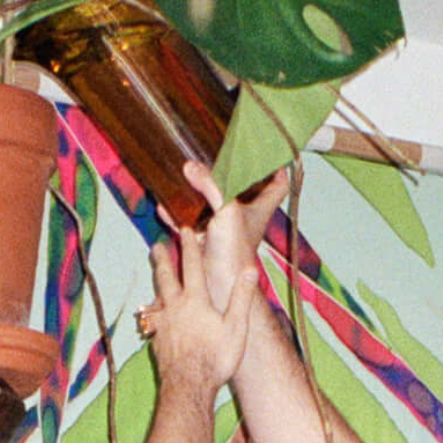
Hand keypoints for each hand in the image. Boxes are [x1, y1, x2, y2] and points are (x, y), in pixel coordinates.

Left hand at [137, 224, 257, 400]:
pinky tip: (157, 310)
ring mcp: (164, 323)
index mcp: (196, 301)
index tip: (185, 229)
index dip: (189, 246)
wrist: (188, 387)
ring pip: (158, 295)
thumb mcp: (236, 328)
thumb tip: (250, 269)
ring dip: (158, 280)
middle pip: (167, 277)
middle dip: (163, 258)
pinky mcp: (158, 339)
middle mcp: (176, 307)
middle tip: (157, 245)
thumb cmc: (215, 359)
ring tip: (155, 271)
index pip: (192, 266)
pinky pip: (155, 317)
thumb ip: (241, 297)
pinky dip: (156, 308)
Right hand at [183, 157, 286, 309]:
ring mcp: (222, 230)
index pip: (278, 186)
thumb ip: (210, 185)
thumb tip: (191, 167)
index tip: (268, 155)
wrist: (218, 287)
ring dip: (199, 193)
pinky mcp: (203, 242)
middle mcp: (242, 219)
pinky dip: (176, 214)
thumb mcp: (227, 210)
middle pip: (243, 192)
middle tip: (221, 157)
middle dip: (232, 175)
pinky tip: (164, 206)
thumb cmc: (233, 252)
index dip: (276, 169)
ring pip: (212, 206)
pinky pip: (187, 223)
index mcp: (258, 210)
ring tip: (188, 175)